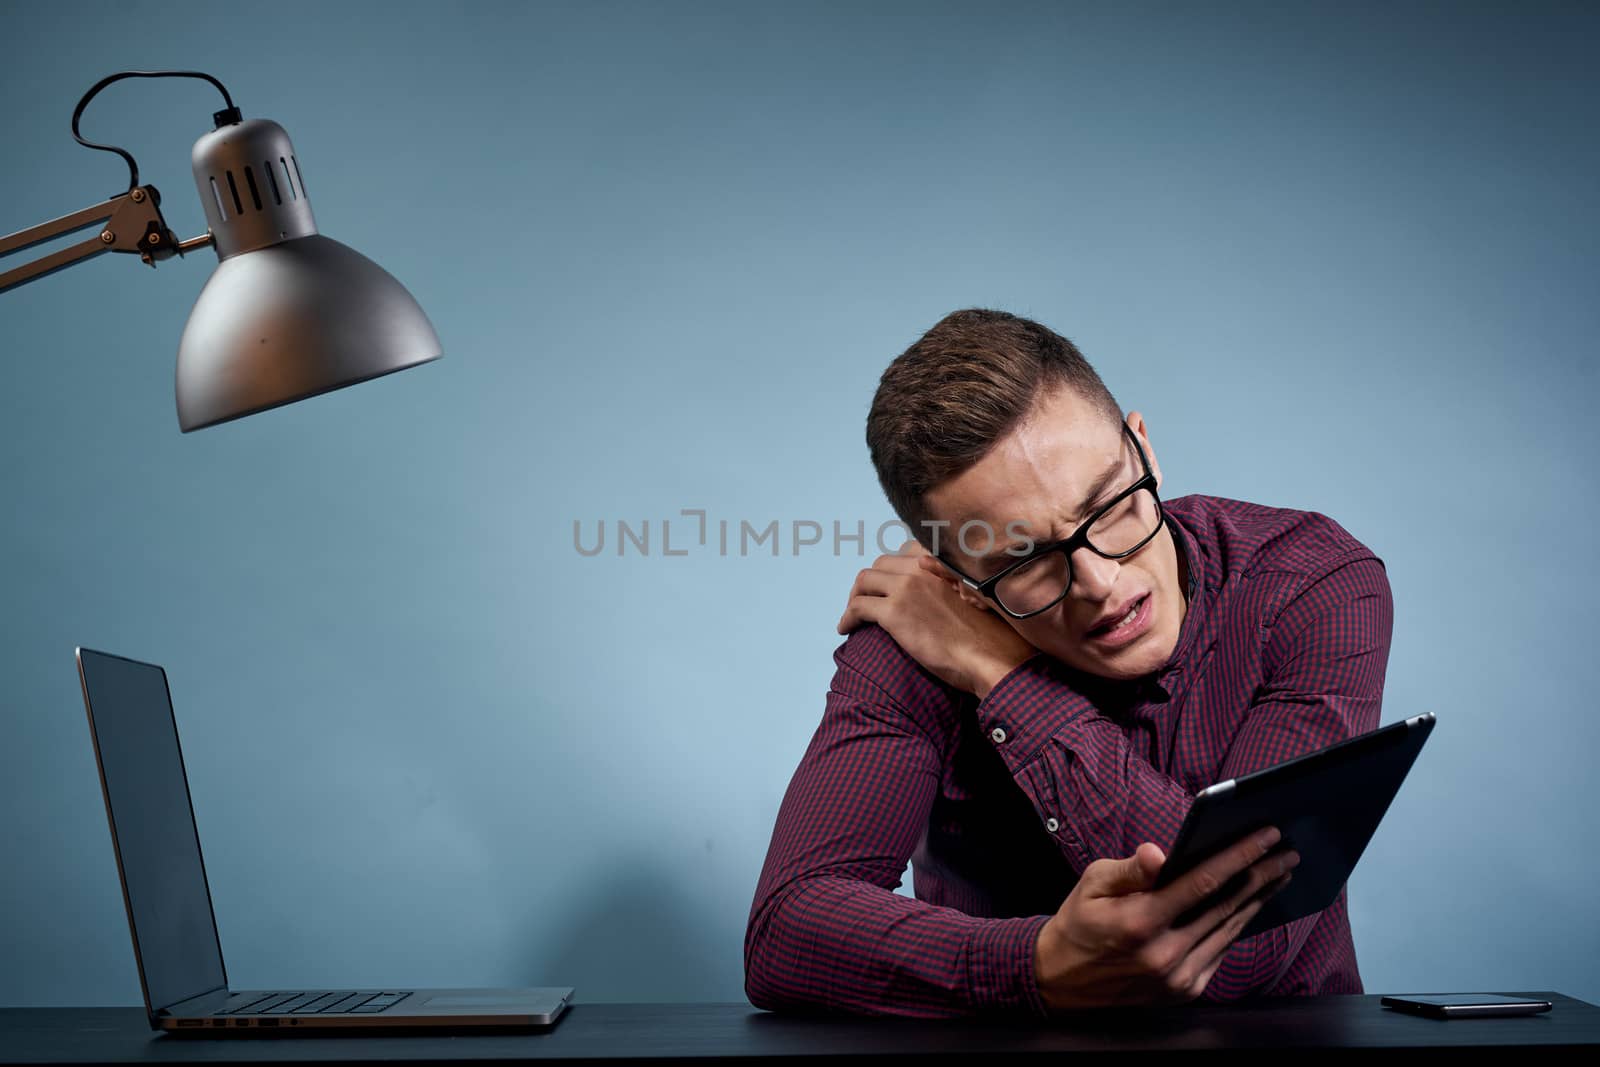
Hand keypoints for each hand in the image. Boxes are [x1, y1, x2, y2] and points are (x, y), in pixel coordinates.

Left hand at [836, 540, 1037, 697]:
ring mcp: (906, 588)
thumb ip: (953, 583)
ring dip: (855, 597)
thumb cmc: (990, 634)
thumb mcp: (975, 594)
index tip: (889, 586)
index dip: (893, 569)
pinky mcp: (894, 613)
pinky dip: (848, 617)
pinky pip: (858, 607)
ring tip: (854, 615)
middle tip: (867, 601)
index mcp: (942, 561)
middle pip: (880, 564)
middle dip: (870, 583)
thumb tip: (937, 593)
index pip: (905, 551)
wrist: (992, 657)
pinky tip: (846, 629)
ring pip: (864, 582)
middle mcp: (922, 567)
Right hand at [1033, 827, 1298, 1011]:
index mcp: (1141, 922)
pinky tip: (1249, 904)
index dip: (1239, 856)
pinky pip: (1221, 950)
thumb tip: (1158, 852)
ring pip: (1230, 930)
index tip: (1266, 836)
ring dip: (1257, 899)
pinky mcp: (1186, 990)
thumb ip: (1130, 869)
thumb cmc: (1078, 923)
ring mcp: (1179, 977)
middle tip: (1287, 852)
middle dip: (1261, 875)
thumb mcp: (1091, 884)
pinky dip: (1237, 924)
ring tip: (1278, 874)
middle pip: (1227, 906)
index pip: (1203, 883)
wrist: (1061, 982)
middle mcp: (1165, 954)